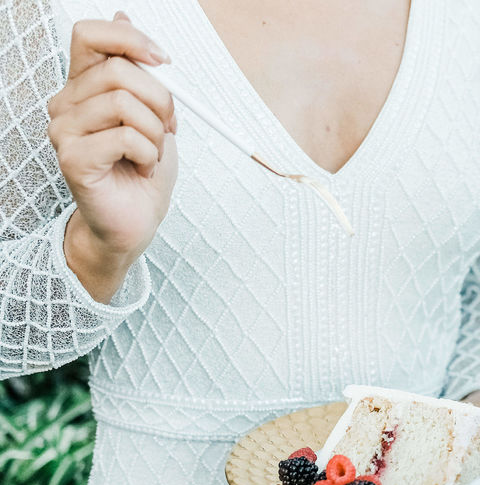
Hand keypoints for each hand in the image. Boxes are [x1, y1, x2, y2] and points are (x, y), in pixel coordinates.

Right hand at [47, 11, 176, 301]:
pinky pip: (126, 137)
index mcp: (84, 86)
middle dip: (161, 99)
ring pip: (125, 104)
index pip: (90, 34)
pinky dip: (150, 154)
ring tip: (154, 153)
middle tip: (169, 128)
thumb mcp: (153, 113)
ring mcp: (64, 130)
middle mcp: (66, 103)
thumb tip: (123, 11)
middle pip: (117, 70)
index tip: (164, 61)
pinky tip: (143, 169)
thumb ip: (139, 70)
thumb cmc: (144, 170)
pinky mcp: (72, 158)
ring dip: (157, 132)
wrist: (136, 221)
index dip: (130, 38)